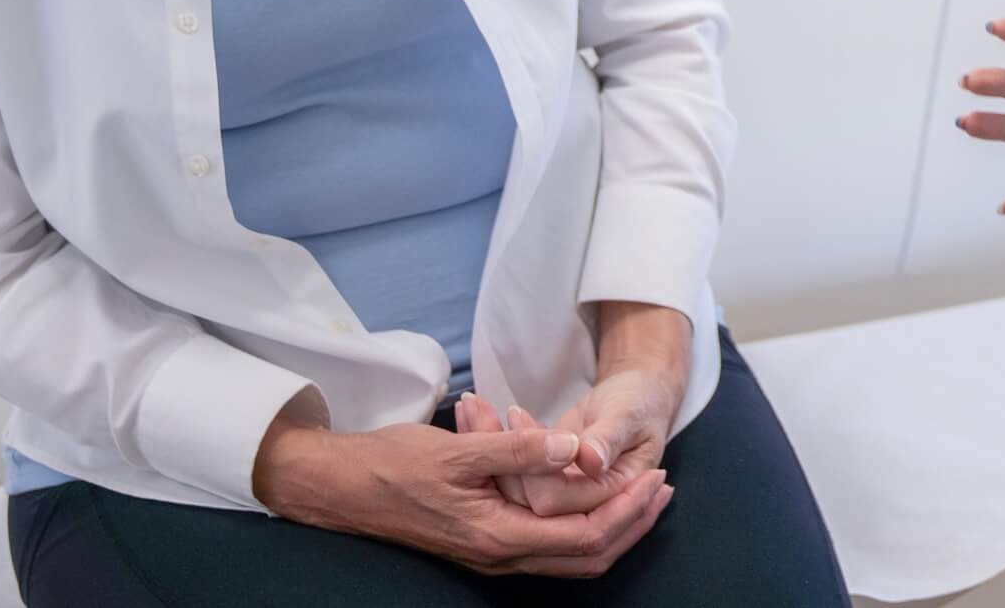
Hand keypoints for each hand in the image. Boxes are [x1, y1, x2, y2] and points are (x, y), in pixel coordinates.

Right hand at [255, 409, 670, 577]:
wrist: (341, 487)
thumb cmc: (393, 465)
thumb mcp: (458, 448)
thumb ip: (517, 448)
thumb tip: (572, 447)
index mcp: (498, 537)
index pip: (585, 536)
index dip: (627, 511)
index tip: (656, 478)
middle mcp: (500, 556)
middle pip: (587, 557)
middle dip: (632, 524)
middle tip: (663, 487)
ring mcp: (492, 555)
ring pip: (570, 557)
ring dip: (612, 527)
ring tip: (642, 494)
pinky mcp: (485, 542)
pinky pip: (549, 546)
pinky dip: (581, 525)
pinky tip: (590, 497)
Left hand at [457, 302, 688, 520]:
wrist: (636, 398)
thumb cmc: (638, 402)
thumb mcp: (627, 413)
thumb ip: (608, 438)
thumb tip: (589, 460)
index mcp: (612, 496)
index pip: (556, 500)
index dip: (531, 468)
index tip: (514, 416)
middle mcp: (584, 508)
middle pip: (527, 502)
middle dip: (498, 458)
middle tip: (475, 408)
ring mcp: (562, 499)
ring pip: (513, 490)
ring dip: (489, 445)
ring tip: (470, 404)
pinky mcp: (545, 485)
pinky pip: (512, 475)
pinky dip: (493, 441)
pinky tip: (476, 410)